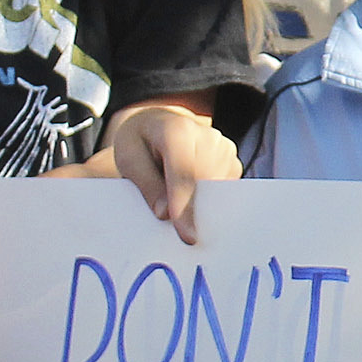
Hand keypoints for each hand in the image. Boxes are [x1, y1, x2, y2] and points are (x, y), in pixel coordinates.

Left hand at [105, 101, 239, 245]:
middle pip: (204, 185)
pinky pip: (223, 192)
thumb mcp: (129, 160)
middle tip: (172, 226)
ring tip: (171, 192)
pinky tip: (189, 192)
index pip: (184, 174)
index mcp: (177, 130)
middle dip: (190, 210)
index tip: (188, 237)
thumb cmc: (140, 143)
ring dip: (198, 204)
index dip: (185, 207)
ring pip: (216, 191)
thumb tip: (166, 214)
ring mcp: (224, 147)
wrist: (157, 124)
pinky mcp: (232, 161)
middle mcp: (207, 135)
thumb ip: (147, 185)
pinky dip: (206, 200)